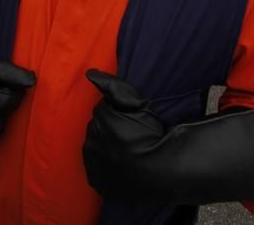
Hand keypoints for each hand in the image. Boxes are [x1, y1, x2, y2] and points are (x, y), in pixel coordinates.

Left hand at [83, 70, 164, 198]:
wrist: (164, 171)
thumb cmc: (153, 135)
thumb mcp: (137, 104)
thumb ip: (112, 87)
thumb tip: (89, 73)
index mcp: (100, 119)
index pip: (103, 110)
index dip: (118, 115)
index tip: (132, 122)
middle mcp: (91, 140)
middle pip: (98, 128)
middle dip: (110, 129)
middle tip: (130, 137)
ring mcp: (92, 163)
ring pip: (95, 147)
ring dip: (105, 147)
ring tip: (126, 152)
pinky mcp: (96, 180)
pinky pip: (96, 168)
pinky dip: (105, 165)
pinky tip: (120, 165)